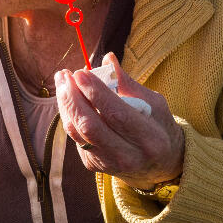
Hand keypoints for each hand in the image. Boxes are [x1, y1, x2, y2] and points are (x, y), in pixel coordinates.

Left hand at [54, 52, 184, 189]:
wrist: (159, 165)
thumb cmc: (158, 126)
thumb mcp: (154, 104)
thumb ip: (129, 83)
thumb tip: (107, 57)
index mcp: (150, 138)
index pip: (116, 113)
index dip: (95, 92)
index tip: (81, 72)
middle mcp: (129, 156)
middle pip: (91, 126)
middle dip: (74, 98)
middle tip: (66, 75)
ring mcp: (109, 163)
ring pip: (78, 133)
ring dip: (65, 105)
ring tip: (62, 82)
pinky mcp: (93, 165)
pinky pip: (75, 137)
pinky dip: (69, 115)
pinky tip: (67, 99)